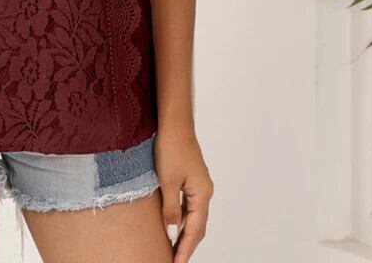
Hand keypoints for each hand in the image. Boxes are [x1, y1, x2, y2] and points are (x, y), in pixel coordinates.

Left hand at [154, 124, 213, 262]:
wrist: (174, 123)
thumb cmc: (171, 148)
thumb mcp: (167, 182)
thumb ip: (170, 210)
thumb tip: (172, 234)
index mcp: (202, 194)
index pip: (195, 230)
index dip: (185, 248)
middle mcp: (204, 191)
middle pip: (198, 225)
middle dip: (187, 244)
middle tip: (175, 260)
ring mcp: (199, 184)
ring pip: (193, 215)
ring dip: (184, 231)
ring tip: (172, 247)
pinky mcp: (191, 177)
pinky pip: (189, 204)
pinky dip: (182, 217)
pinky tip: (172, 223)